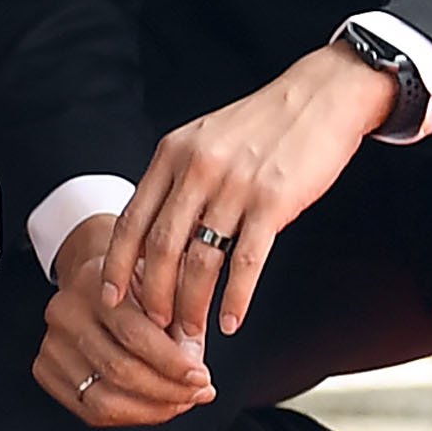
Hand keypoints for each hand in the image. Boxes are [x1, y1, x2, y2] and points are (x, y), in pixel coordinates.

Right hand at [29, 211, 210, 430]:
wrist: (96, 283)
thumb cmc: (138, 288)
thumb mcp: (165, 288)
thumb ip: (184, 325)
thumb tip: (196, 377)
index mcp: (93, 283)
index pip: (135, 335)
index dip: (173, 364)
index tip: (203, 379)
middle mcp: (64, 312)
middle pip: (119, 370)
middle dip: (169, 391)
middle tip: (198, 394)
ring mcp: (50, 343)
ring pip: (104, 398)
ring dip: (152, 410)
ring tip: (180, 403)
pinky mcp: (45, 369)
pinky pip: (90, 409)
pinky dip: (129, 416)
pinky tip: (153, 406)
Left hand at [115, 44, 402, 359]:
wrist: (321, 98)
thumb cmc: (262, 125)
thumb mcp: (205, 140)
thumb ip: (178, 178)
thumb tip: (154, 229)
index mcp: (172, 155)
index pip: (132, 219)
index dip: (117, 264)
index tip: (110, 298)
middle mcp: (196, 170)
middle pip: (160, 246)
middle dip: (153, 293)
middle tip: (154, 328)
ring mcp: (234, 187)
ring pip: (201, 259)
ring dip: (193, 303)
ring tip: (191, 333)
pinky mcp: (274, 202)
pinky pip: (246, 260)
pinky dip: (236, 297)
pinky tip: (231, 321)